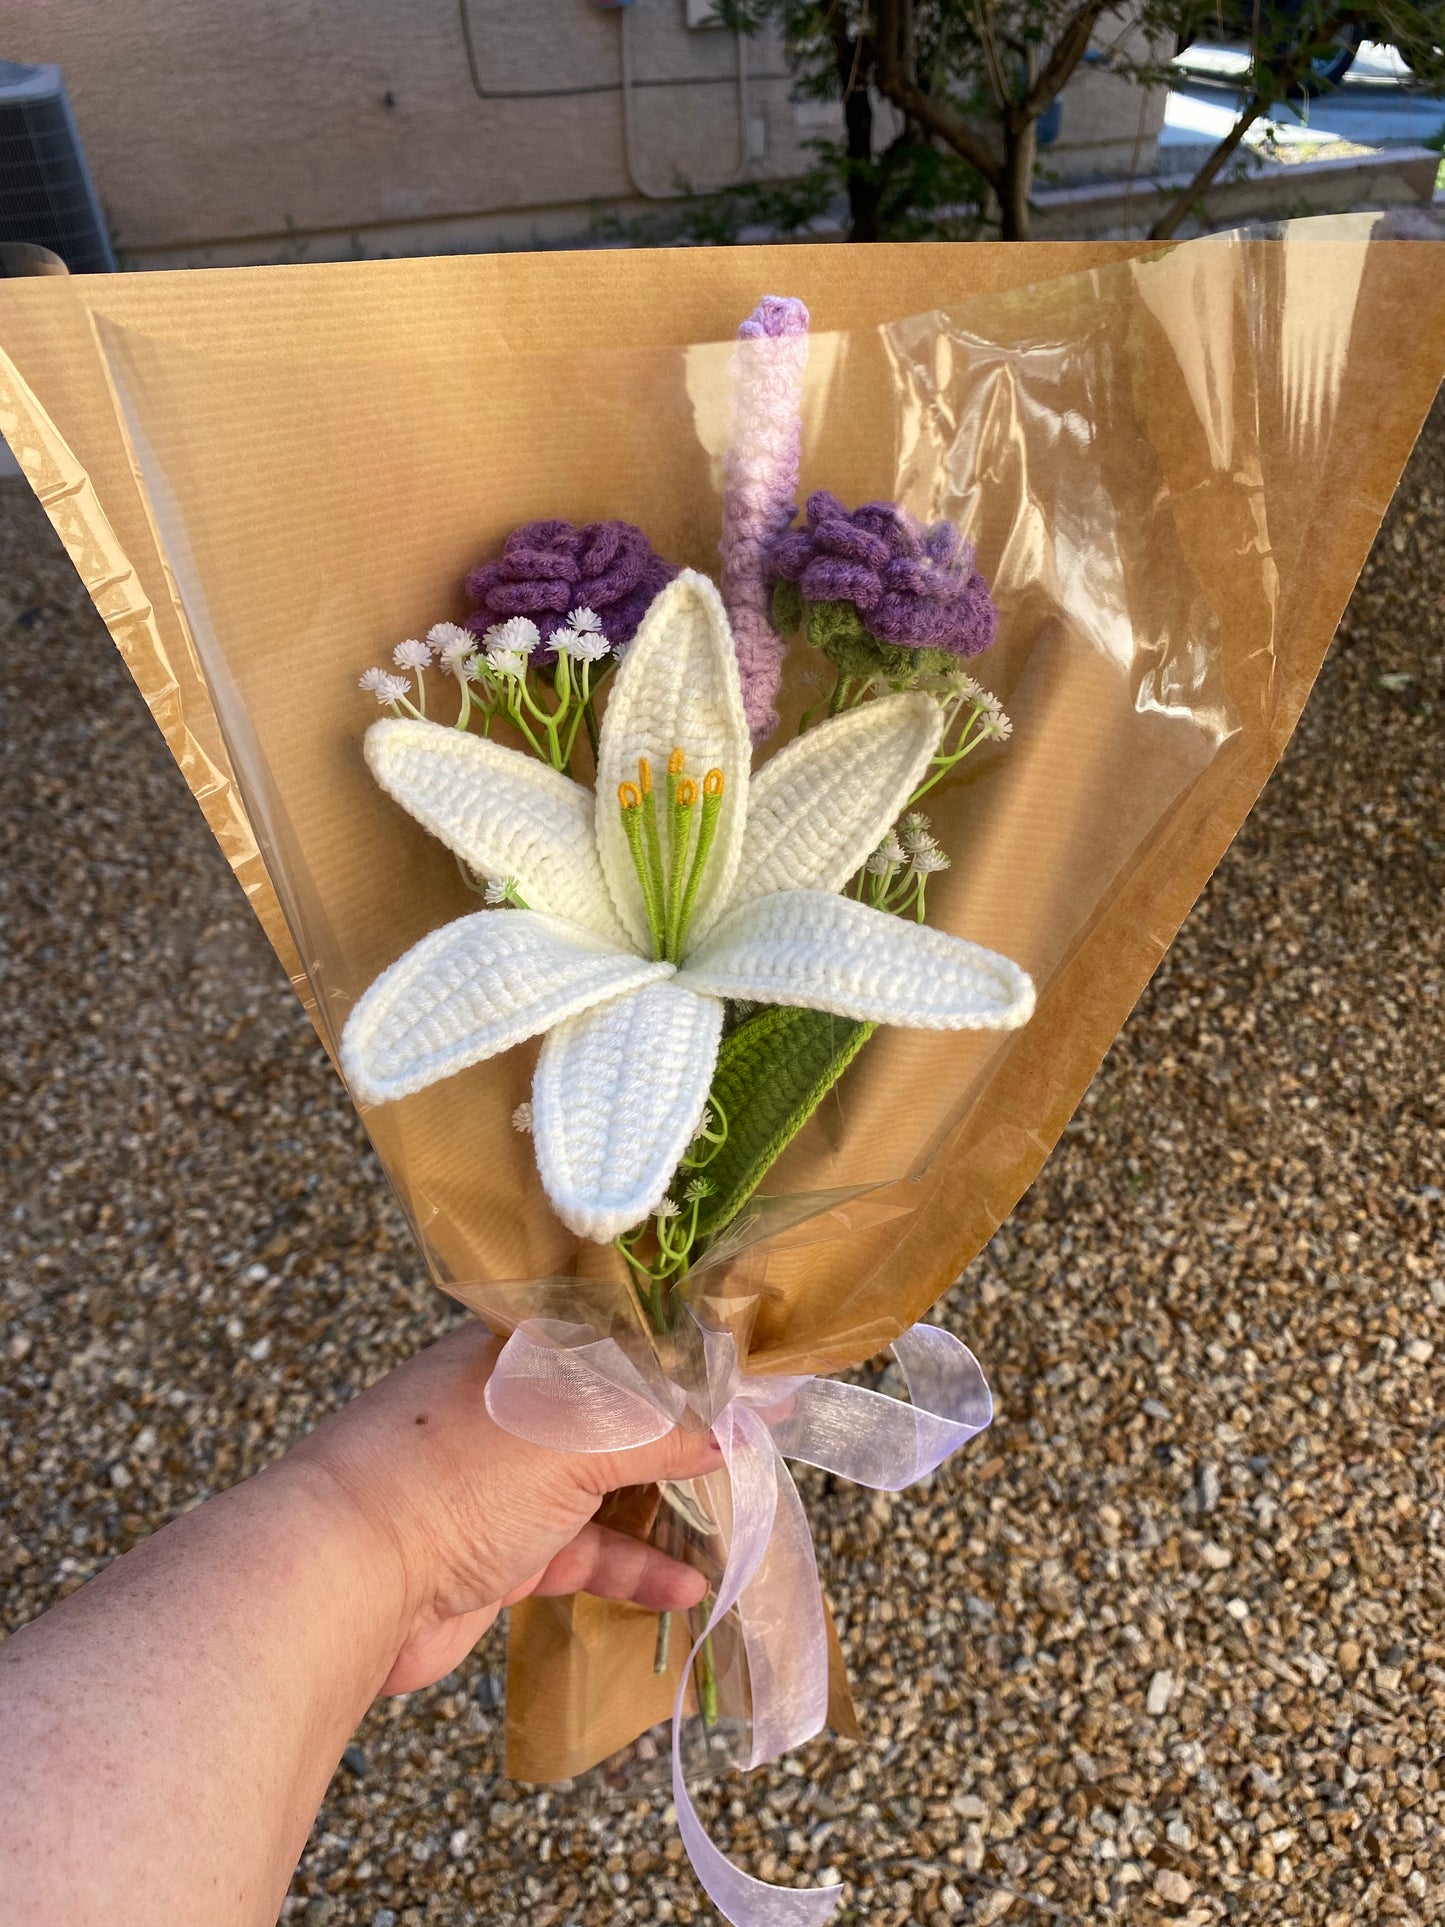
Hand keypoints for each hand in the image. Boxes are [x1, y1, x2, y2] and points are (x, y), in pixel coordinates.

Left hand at [288, 1321, 719, 1693]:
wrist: (344, 1579)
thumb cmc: (458, 1471)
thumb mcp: (579, 1431)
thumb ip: (667, 1426)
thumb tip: (745, 1421)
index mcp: (523, 1349)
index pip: (618, 1336)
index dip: (685, 1355)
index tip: (753, 1373)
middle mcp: (513, 1406)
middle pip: (616, 1414)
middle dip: (684, 1436)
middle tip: (760, 1450)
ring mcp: (503, 1483)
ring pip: (604, 1488)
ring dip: (666, 1509)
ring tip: (737, 1527)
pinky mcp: (500, 1554)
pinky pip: (583, 1553)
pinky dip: (633, 1569)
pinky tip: (686, 1589)